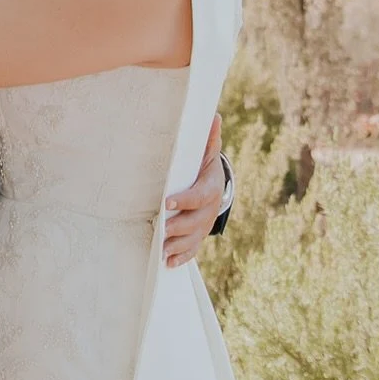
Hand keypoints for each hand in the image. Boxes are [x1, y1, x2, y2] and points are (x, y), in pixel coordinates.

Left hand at [163, 114, 224, 267]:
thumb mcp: (208, 154)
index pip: (197, 196)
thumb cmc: (205, 169)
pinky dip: (181, 258)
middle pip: (193, 222)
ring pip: (192, 239)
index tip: (166, 202)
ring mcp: (203, 226)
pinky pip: (192, 250)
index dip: (183, 200)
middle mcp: (207, 211)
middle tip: (161, 231)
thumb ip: (209, 139)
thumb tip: (215, 115)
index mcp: (209, 189)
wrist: (217, 189)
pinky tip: (168, 263)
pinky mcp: (198, 237)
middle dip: (177, 228)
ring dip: (177, 246)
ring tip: (162, 251)